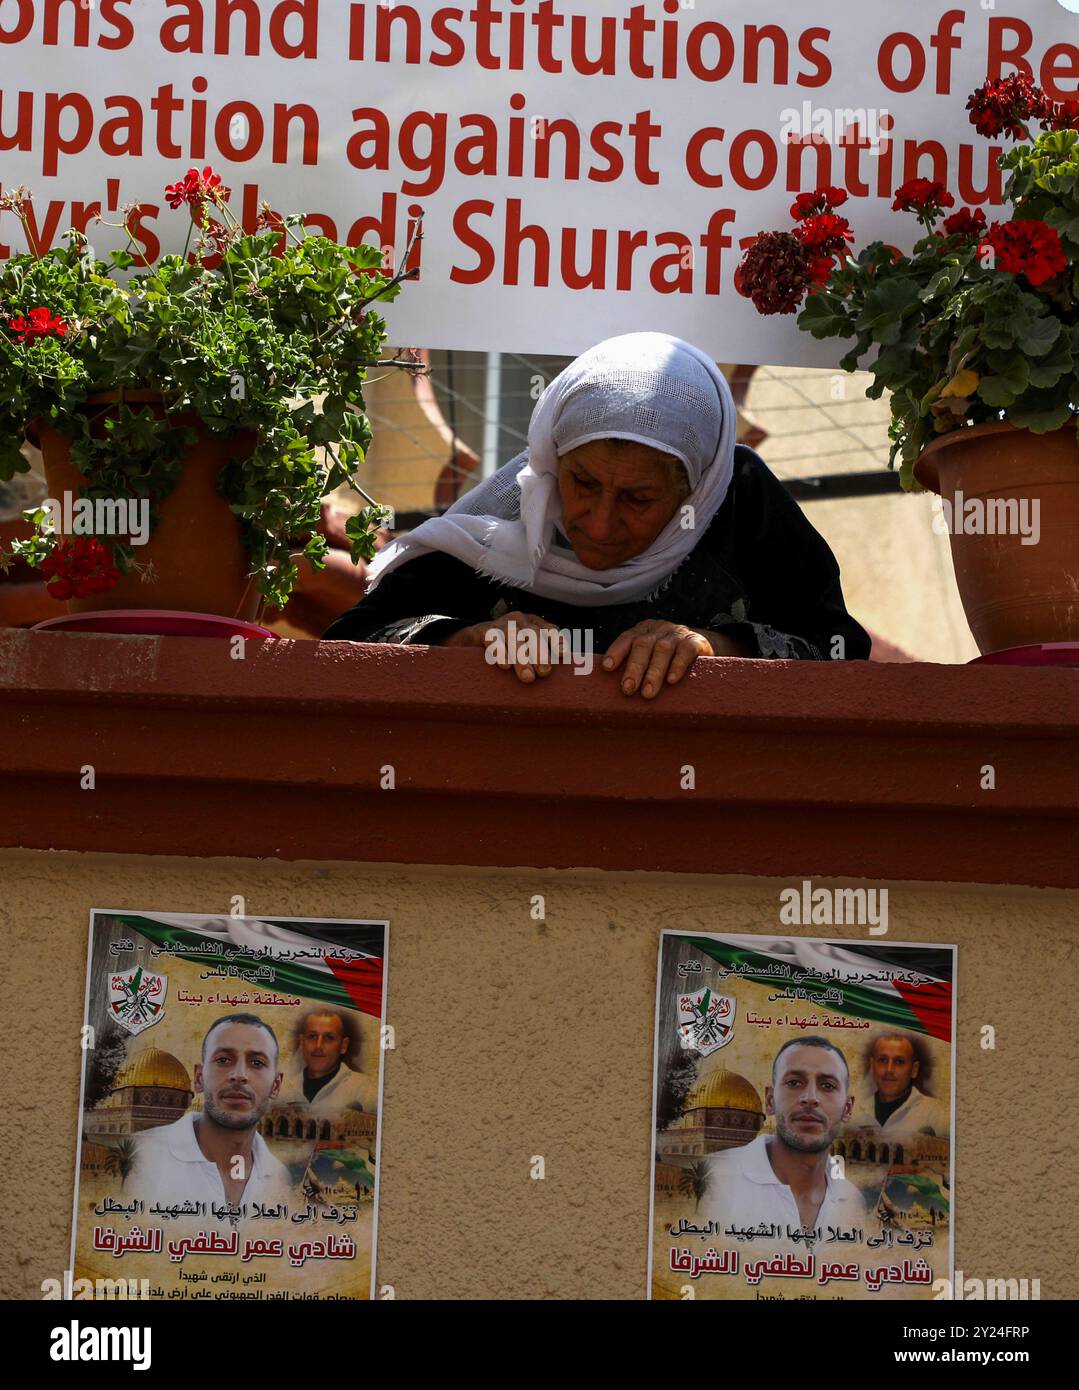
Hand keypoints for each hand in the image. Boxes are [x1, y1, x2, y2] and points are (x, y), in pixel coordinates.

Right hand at [442, 610, 567, 683]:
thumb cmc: (505, 649)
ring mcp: (501, 624)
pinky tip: (505, 666)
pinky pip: (493, 639)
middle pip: (533, 634)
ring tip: (527, 677)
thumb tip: (551, 675)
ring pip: (514, 637)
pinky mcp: (483, 631)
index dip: (556, 640)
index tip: (562, 654)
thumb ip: (539, 658)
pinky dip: (499, 652)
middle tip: (545, 672)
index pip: (549, 629)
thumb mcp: (524, 651)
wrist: (472, 639)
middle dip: (540, 653)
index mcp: (533, 624)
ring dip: (522, 657)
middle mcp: (519, 620)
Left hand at [602, 620, 749, 697]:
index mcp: (643, 632)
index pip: (626, 638)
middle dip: (634, 668)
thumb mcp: (650, 657)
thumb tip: (610, 689)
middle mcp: (658, 630)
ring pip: (662, 649)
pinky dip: (677, 666)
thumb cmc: (668, 659)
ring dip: (654, 672)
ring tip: (647, 693)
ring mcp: (677, 634)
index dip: (616, 652)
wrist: (703, 647)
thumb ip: (634, 666)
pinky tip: (671, 681)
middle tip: (627, 689)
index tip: (607, 667)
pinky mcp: (695, 642)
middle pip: (643, 645)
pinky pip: (685, 652)